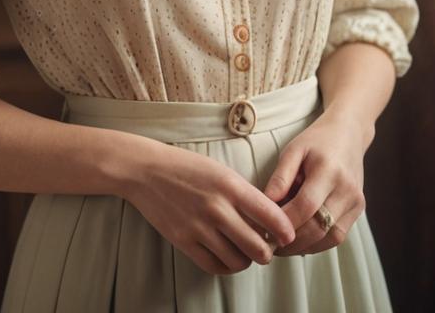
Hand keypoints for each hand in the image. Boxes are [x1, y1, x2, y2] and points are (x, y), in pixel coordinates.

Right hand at [122, 141, 296, 275]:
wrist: (147, 171)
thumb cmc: (188, 167)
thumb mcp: (221, 171)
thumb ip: (244, 195)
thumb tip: (269, 220)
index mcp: (231, 186)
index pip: (272, 216)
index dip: (285, 231)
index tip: (288, 236)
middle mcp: (218, 208)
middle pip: (259, 248)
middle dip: (268, 251)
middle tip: (266, 246)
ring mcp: (200, 227)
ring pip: (239, 261)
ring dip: (247, 260)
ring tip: (245, 250)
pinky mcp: (184, 242)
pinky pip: (215, 266)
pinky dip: (226, 266)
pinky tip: (227, 256)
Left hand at [261, 109, 369, 256]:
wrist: (348, 133)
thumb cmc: (316, 141)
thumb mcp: (293, 150)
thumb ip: (280, 178)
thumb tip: (264, 205)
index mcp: (328, 169)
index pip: (305, 206)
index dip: (284, 222)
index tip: (263, 230)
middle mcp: (347, 188)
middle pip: (318, 227)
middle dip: (291, 241)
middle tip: (269, 245)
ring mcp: (356, 201)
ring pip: (330, 238)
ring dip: (304, 247)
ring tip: (282, 245)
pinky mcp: (359, 209)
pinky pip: (338, 236)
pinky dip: (318, 243)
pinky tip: (301, 239)